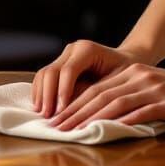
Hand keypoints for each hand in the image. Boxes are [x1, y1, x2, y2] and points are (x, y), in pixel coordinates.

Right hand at [32, 39, 146, 117]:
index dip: (63, 92)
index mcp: (88, 49)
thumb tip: (77, 111)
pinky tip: (42, 108)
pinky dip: (40, 92)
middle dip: (48, 96)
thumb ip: (96, 91)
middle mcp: (73, 49)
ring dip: (41, 96)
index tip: (61, 112)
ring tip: (44, 115)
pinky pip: (43, 77)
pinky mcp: (59, 63)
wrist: (125, 61)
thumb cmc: (124, 73)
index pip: (68, 71)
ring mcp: (64, 55)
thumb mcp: (116, 81)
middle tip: (49, 117)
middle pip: (52, 71)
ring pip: (44, 74)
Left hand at [44, 63, 164, 129]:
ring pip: (114, 103)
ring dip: (89, 119)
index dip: (74, 105)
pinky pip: (138, 112)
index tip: (56, 120)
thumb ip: (131, 97)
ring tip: (72, 133)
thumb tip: (102, 116)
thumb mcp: (155, 90)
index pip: (97, 89)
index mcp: (135, 71)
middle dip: (74, 113)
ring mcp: (154, 87)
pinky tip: (105, 132)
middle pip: (100, 95)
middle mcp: (141, 76)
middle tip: (54, 128)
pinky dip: (119, 123)